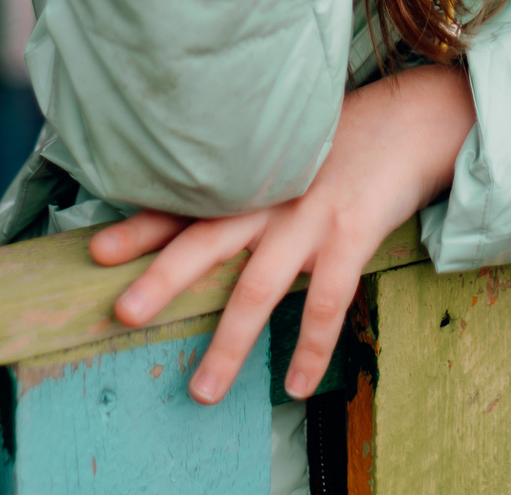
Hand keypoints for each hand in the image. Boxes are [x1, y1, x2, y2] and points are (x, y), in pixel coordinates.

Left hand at [88, 64, 476, 403]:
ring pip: (256, 289)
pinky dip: (310, 348)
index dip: (140, 226)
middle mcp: (269, 197)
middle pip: (204, 242)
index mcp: (251, 176)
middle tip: (122, 313)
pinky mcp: (350, 235)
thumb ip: (252, 180)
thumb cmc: (347, 139)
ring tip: (202, 391)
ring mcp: (308, 217)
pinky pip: (325, 303)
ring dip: (228, 344)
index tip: (96, 251)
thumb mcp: (290, 150)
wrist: (414, 119)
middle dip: (161, 280)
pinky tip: (297, 385)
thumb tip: (213, 211)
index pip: (185, 201)